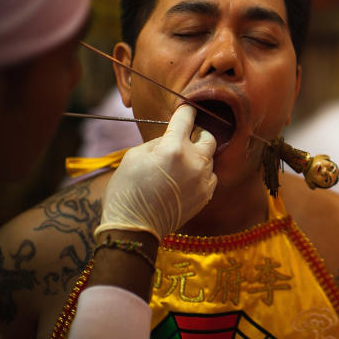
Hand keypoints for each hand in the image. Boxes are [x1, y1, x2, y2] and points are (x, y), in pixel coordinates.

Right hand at [95, 104, 216, 240]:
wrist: (134, 229)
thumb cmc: (127, 190)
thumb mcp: (135, 156)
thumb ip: (159, 141)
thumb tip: (172, 136)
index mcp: (173, 148)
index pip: (187, 118)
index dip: (186, 111)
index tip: (186, 109)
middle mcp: (194, 162)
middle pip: (209, 136)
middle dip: (198, 133)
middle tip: (185, 138)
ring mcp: (203, 180)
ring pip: (210, 158)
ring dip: (199, 156)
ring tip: (180, 164)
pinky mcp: (206, 196)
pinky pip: (210, 176)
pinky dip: (201, 174)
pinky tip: (186, 179)